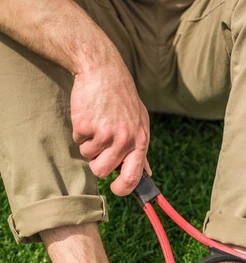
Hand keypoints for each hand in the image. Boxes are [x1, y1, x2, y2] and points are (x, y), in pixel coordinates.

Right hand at [70, 58, 150, 195]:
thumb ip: (141, 149)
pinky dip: (80, 130)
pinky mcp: (85, 126)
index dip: (122, 188)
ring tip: (96, 122)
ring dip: (88, 144)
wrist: (103, 70)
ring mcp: (104, 134)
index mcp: (139, 141)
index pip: (133, 177)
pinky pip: (78, 141)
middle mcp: (123, 140)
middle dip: (97, 163)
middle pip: (103, 171)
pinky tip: (89, 115)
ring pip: (88, 156)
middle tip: (99, 145)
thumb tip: (147, 174)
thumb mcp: (140, 121)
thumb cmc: (122, 98)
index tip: (115, 189)